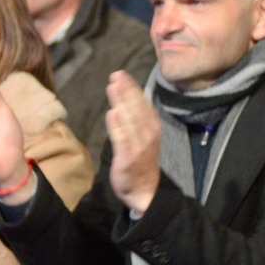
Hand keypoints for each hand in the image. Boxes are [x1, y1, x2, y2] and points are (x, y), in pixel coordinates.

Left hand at [104, 72, 160, 213]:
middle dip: (126, 91)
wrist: (145, 190)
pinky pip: (122, 139)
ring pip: (129, 120)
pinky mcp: (127, 158)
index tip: (123, 75)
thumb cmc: (141, 161)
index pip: (142, 104)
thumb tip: (132, 98)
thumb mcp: (145, 137)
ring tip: (112, 87)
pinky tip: (112, 113)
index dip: (133, 88)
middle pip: (136, 108)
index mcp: (152, 128)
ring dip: (121, 102)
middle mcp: (148, 135)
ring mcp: (138, 146)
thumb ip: (139, 119)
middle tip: (116, 75)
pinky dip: (118, 126)